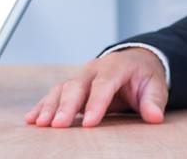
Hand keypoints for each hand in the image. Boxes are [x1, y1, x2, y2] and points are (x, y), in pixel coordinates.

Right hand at [25, 47, 168, 127]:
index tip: (89, 123)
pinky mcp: (72, 86)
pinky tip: (32, 119)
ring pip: (61, 89)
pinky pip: (54, 94)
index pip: (103, 85)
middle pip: (76, 86)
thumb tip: (154, 116)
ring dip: (49, 106)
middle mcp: (93, 69)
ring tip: (39, 123)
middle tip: (57, 125)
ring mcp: (80, 76)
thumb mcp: (155, 85)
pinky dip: (42, 106)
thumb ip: (154, 101)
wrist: (134, 61)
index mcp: (115, 67)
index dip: (95, 104)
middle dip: (65, 106)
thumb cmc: (143, 76)